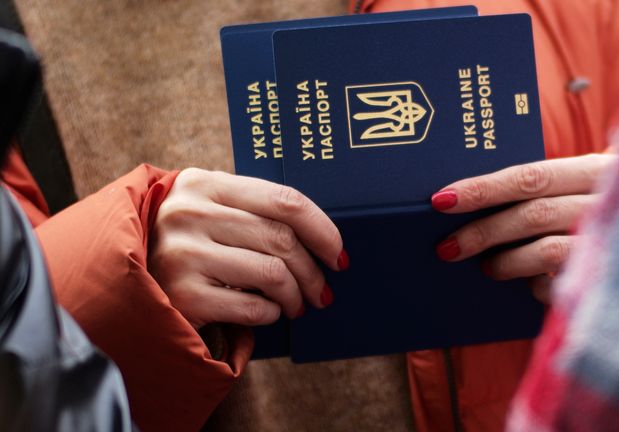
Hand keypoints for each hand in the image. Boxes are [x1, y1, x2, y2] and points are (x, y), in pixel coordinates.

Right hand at [148, 168, 347, 328]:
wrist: (121, 284)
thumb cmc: (183, 246)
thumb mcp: (207, 212)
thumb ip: (251, 210)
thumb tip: (320, 237)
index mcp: (204, 184)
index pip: (284, 200)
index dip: (322, 229)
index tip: (338, 253)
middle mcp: (190, 213)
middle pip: (282, 239)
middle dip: (313, 270)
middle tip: (323, 291)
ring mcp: (183, 253)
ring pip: (273, 272)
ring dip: (296, 295)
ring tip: (297, 305)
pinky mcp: (181, 295)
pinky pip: (253, 307)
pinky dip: (271, 314)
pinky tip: (268, 314)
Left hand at [431, 154, 615, 302]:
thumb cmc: (612, 209)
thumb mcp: (588, 188)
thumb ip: (547, 191)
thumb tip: (474, 200)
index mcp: (598, 170)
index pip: (530, 176)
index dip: (483, 188)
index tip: (441, 200)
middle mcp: (610, 200)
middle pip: (532, 214)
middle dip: (483, 232)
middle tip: (447, 248)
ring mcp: (617, 241)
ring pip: (546, 251)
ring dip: (508, 262)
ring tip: (489, 269)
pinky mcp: (616, 279)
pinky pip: (564, 287)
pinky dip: (540, 288)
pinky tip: (533, 287)